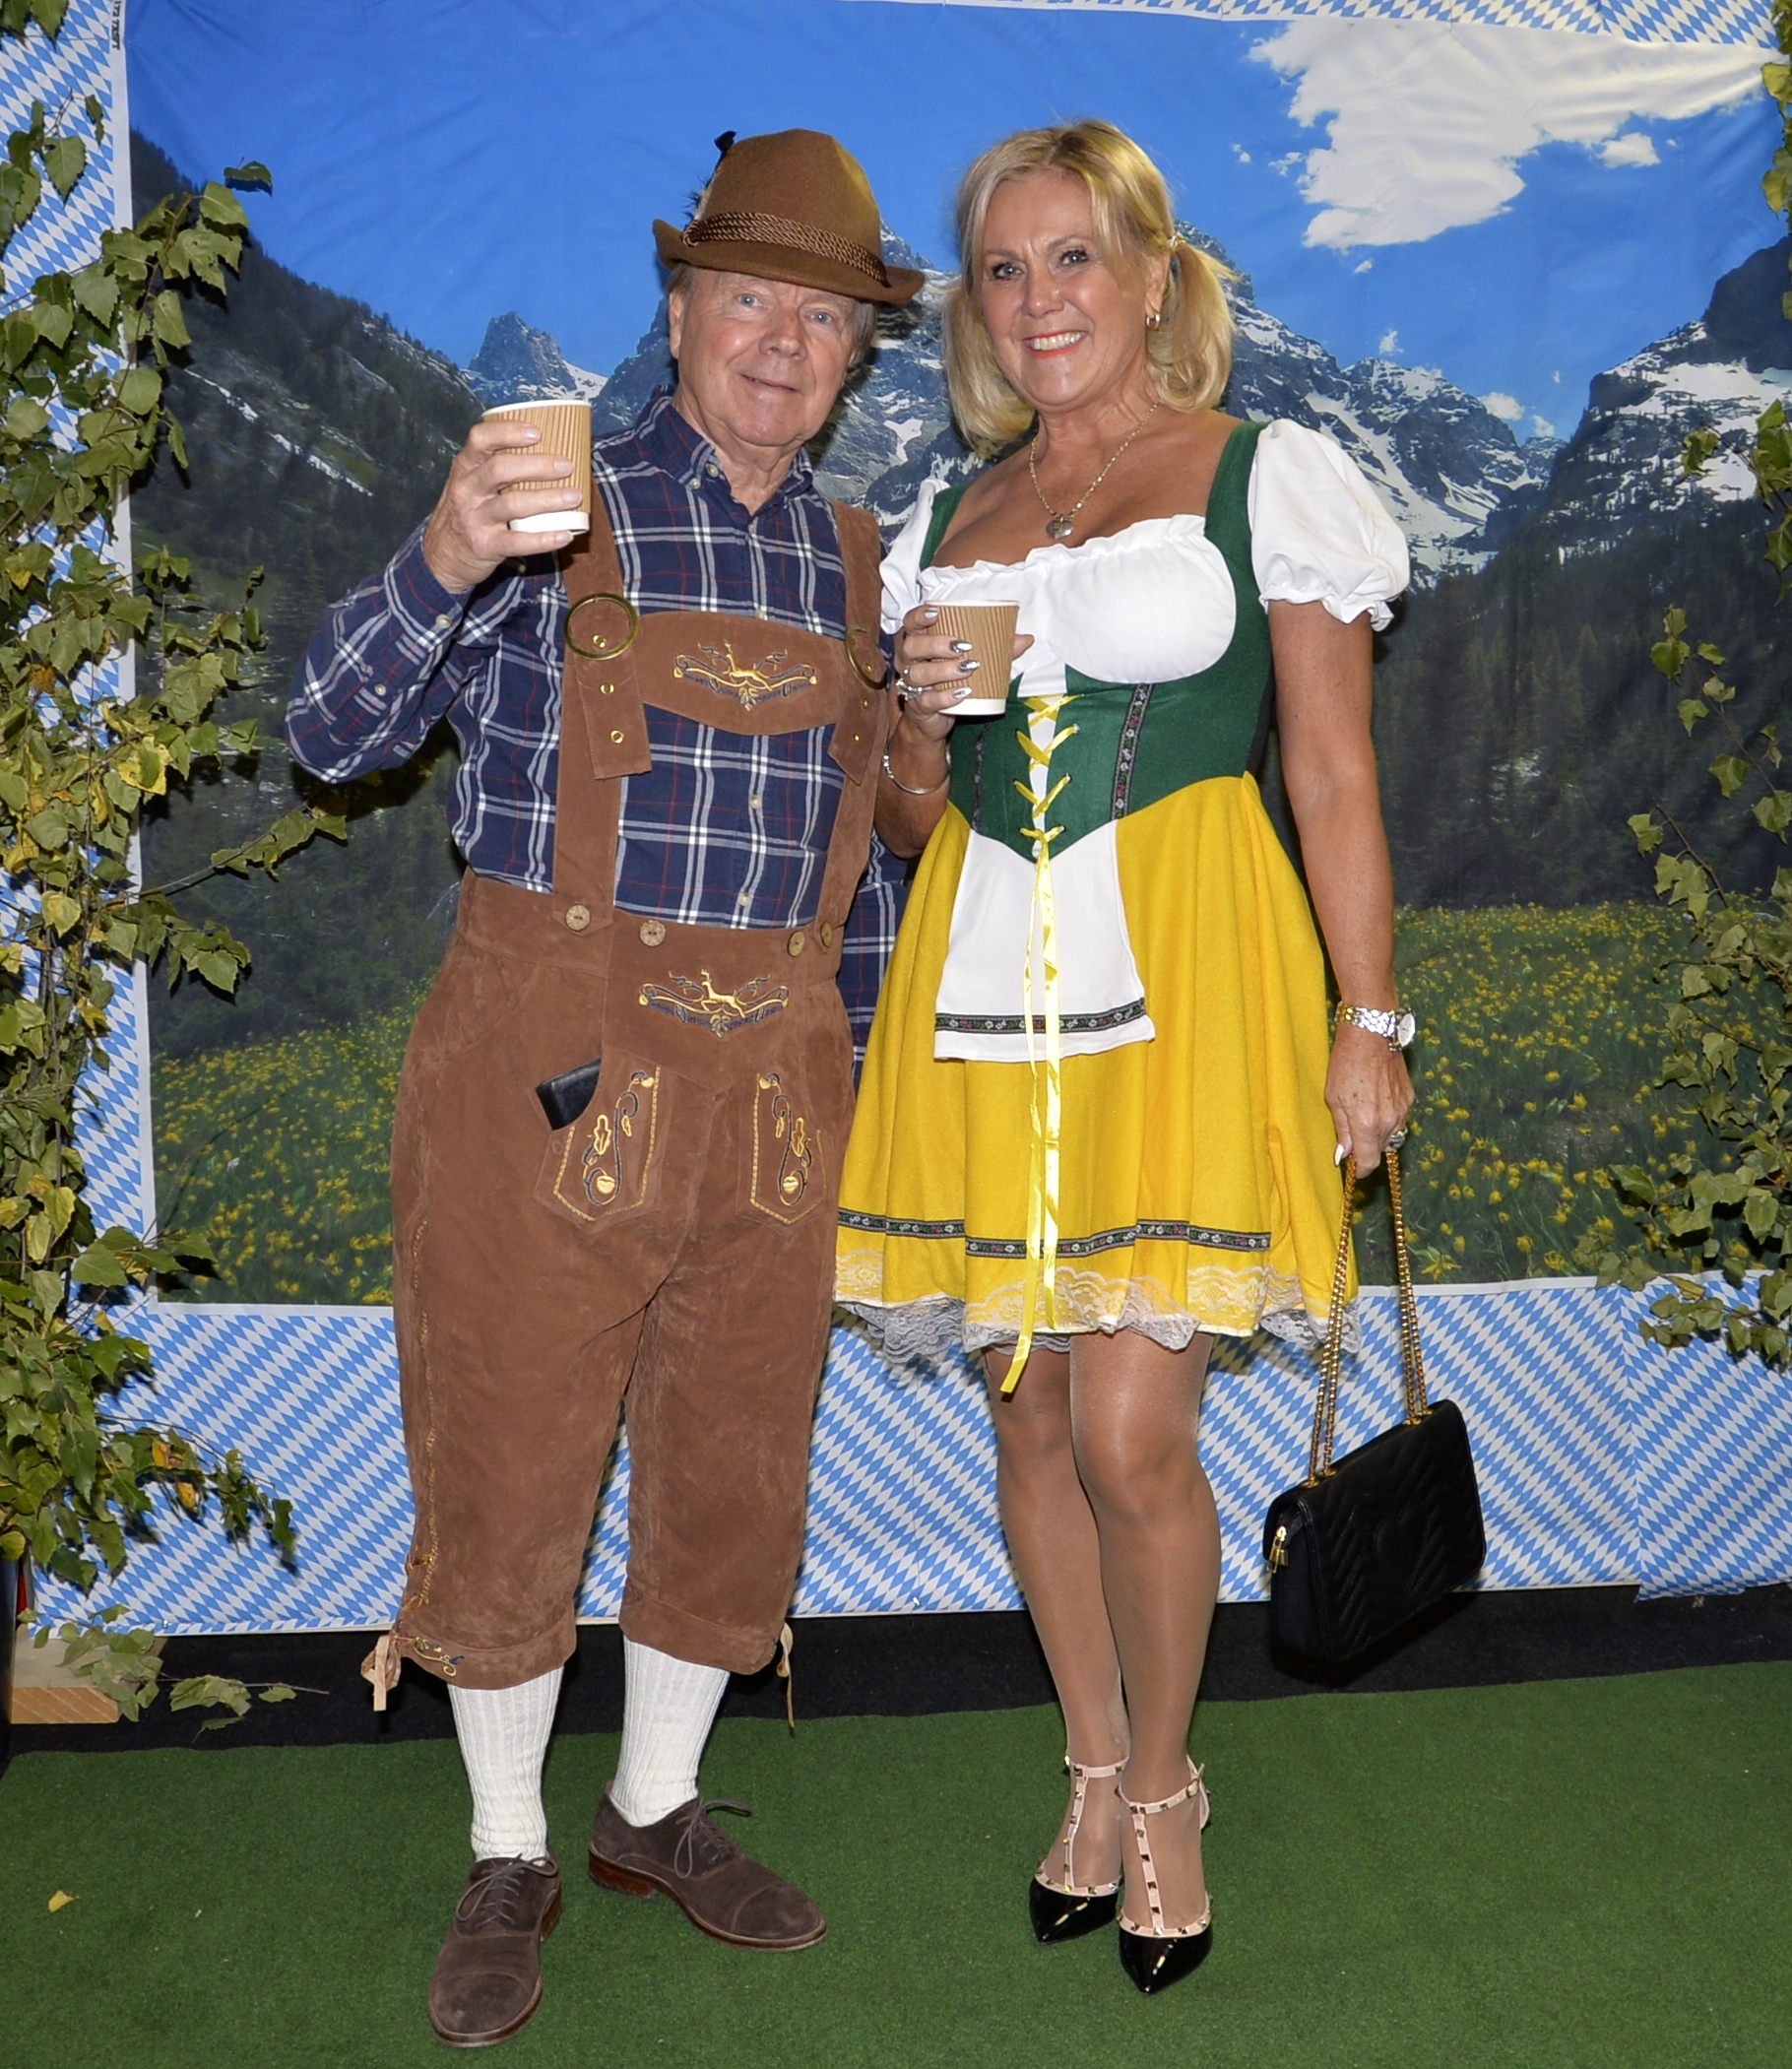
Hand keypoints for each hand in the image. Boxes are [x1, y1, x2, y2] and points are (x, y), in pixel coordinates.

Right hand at [421, 420, 583, 592]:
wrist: (441, 556)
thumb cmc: (468, 513)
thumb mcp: (471, 484)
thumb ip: (498, 469)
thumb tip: (551, 455)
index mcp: (466, 468)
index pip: (480, 439)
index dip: (508, 432)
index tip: (536, 432)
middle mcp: (467, 490)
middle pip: (500, 469)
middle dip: (537, 465)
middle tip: (566, 465)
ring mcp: (474, 519)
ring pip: (511, 504)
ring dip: (547, 499)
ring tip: (574, 497)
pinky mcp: (485, 546)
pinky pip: (517, 542)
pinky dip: (544, 539)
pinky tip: (565, 535)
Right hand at [891, 604, 1032, 742]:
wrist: (932, 717)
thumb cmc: (949, 680)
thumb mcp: (968, 660)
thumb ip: (996, 648)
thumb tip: (1026, 639)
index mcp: (917, 641)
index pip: (910, 623)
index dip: (920, 616)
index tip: (937, 613)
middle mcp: (909, 661)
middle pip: (912, 647)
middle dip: (936, 644)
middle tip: (962, 645)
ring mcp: (911, 684)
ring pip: (919, 674)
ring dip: (943, 670)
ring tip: (968, 668)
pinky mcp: (918, 706)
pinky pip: (927, 700)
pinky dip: (945, 697)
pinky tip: (962, 693)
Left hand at [1325, 1021, 1413, 1174]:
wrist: (1372, 1033)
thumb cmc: (1346, 1063)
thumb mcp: (1334, 1098)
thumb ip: (1342, 1130)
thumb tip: (1344, 1156)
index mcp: (1368, 1124)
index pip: (1369, 1162)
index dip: (1360, 1170)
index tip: (1353, 1169)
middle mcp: (1390, 1121)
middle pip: (1380, 1150)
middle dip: (1366, 1148)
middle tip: (1351, 1135)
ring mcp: (1403, 1109)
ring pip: (1391, 1135)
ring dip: (1377, 1133)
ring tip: (1362, 1112)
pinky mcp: (1410, 1098)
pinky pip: (1399, 1119)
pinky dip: (1388, 1117)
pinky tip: (1375, 1100)